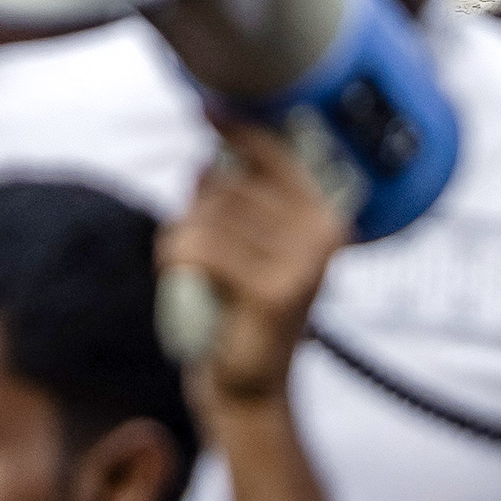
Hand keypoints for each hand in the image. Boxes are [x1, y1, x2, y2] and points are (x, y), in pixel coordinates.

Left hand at [160, 118, 346, 430]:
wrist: (250, 389)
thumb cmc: (241, 313)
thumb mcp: (242, 247)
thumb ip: (232, 202)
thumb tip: (207, 157)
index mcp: (324, 219)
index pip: (278, 156)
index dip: (240, 132)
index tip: (209, 111)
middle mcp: (323, 235)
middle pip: (231, 186)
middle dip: (197, 209)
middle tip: (194, 250)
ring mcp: (302, 263)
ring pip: (210, 216)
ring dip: (182, 238)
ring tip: (189, 270)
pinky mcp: (272, 291)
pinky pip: (200, 248)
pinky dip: (176, 257)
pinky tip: (178, 275)